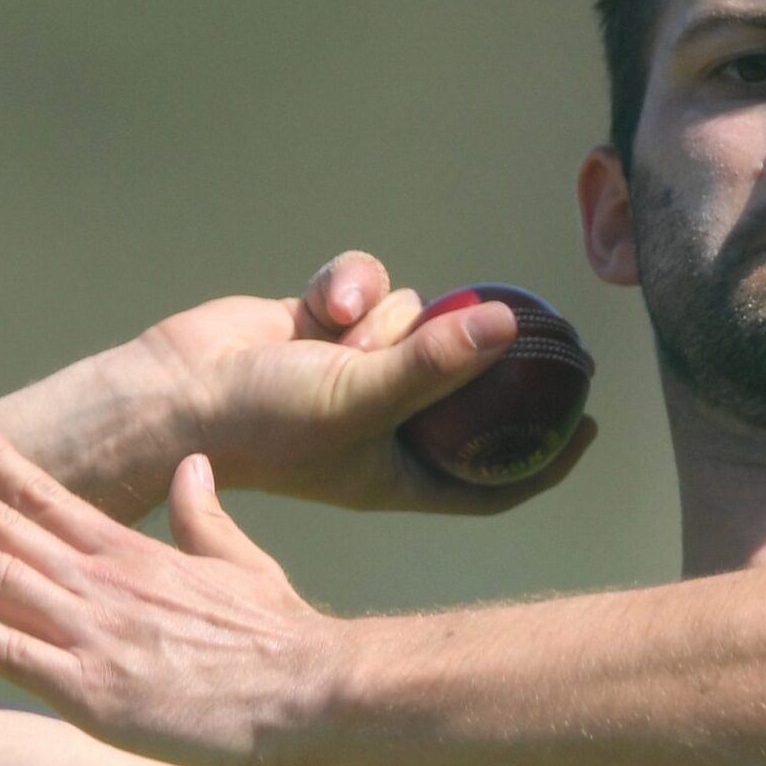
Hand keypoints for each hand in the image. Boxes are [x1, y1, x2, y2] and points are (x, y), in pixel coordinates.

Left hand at [0, 405, 339, 765]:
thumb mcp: (244, 563)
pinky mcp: (95, 694)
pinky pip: (17, 655)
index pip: (44, 494)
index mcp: (133, 555)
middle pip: (1, 526)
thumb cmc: (283, 637)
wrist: (311, 690)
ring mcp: (94, 636)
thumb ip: (205, 517)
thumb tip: (189, 468)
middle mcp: (103, 584)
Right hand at [136, 250, 597, 512]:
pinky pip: (370, 288)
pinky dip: (353, 286)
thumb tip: (510, 324)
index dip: (546, 460)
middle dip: (478, 352)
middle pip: (463, 382)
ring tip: (344, 331)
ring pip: (416, 319)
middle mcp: (386, 424)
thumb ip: (436, 364)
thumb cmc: (263, 422)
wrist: (173, 391)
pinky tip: (328, 300)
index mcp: (403, 471)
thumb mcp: (361, 397)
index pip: (493, 479)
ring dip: (390, 314)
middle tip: (532, 323)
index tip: (592, 425)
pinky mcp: (325, 326)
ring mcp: (356, 371)